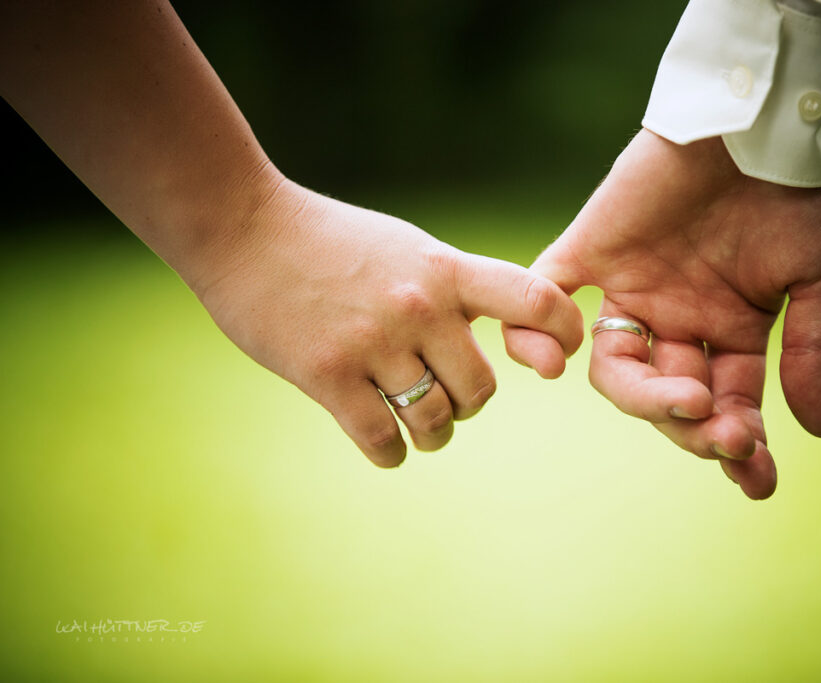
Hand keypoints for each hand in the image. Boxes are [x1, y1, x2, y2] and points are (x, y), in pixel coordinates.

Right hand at [193, 178, 583, 466]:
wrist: (244, 228)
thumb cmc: (332, 240)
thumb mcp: (407, 249)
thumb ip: (453, 287)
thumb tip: (504, 331)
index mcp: (444, 270)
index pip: (534, 300)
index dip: (564, 332)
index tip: (561, 356)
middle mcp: (419, 308)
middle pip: (480, 390)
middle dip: (467, 403)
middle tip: (448, 398)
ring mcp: (372, 344)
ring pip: (434, 422)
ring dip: (432, 434)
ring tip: (418, 426)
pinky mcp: (327, 376)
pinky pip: (383, 441)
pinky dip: (391, 452)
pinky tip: (384, 441)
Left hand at [504, 130, 820, 498]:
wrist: (759, 118)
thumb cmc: (799, 195)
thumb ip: (811, 353)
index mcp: (729, 331)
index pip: (727, 406)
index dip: (739, 446)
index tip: (756, 479)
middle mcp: (675, 320)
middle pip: (668, 398)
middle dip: (694, 427)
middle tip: (723, 432)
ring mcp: (631, 289)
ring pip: (616, 368)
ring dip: (645, 396)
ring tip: (687, 399)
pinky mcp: (589, 250)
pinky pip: (546, 297)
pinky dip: (535, 331)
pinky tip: (553, 364)